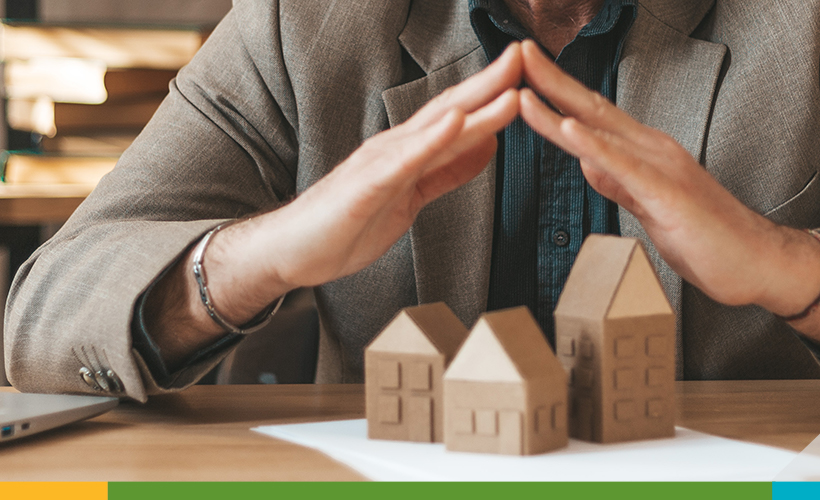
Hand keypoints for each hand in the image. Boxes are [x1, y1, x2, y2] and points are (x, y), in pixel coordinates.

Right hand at [190, 43, 526, 326]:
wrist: (292, 252)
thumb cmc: (345, 226)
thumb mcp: (410, 198)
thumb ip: (446, 172)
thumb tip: (487, 147)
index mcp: (409, 152)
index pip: (458, 115)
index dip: (493, 93)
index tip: (527, 72)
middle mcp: (395, 148)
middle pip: (450, 109)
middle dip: (490, 83)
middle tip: (525, 56)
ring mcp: (379, 164)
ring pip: (434, 130)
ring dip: (473, 107)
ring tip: (508, 87)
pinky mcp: (365, 187)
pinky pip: (403, 161)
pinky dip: (430, 140)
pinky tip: (455, 122)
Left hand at [511, 40, 819, 311]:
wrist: (758, 262)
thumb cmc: (709, 238)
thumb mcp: (650, 206)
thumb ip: (620, 183)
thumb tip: (588, 163)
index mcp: (645, 153)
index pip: (593, 116)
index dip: (557, 92)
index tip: (525, 72)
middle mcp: (653, 150)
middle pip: (593, 109)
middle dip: (551, 81)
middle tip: (517, 53)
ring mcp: (662, 168)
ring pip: (602, 131)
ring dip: (561, 106)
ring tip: (526, 85)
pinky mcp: (669, 194)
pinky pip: (625, 166)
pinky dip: (595, 146)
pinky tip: (571, 130)